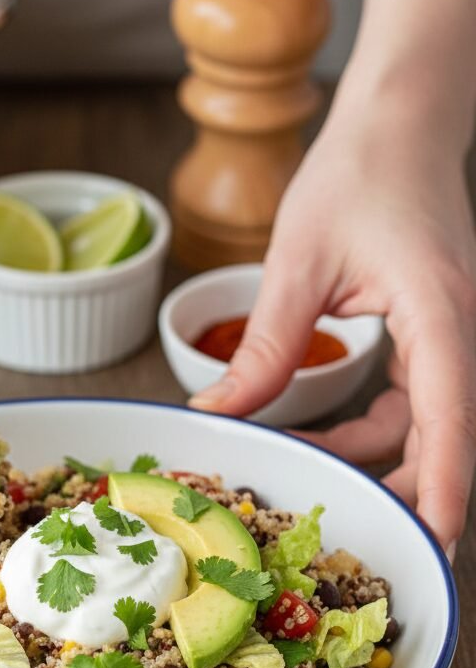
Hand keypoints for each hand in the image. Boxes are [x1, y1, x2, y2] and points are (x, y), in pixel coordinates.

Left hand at [187, 100, 475, 553]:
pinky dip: (373, 426)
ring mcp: (459, 334)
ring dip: (372, 457)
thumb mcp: (297, 263)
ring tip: (301, 471)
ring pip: (429, 426)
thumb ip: (264, 348)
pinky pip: (417, 402)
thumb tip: (216, 414)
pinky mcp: (442, 334)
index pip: (451, 420)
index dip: (444, 489)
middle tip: (339, 530)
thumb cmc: (356, 172)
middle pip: (446, 438)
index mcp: (443, 313)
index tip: (434, 546)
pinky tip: (319, 433)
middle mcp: (465, 331)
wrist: (400, 122)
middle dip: (401, 490)